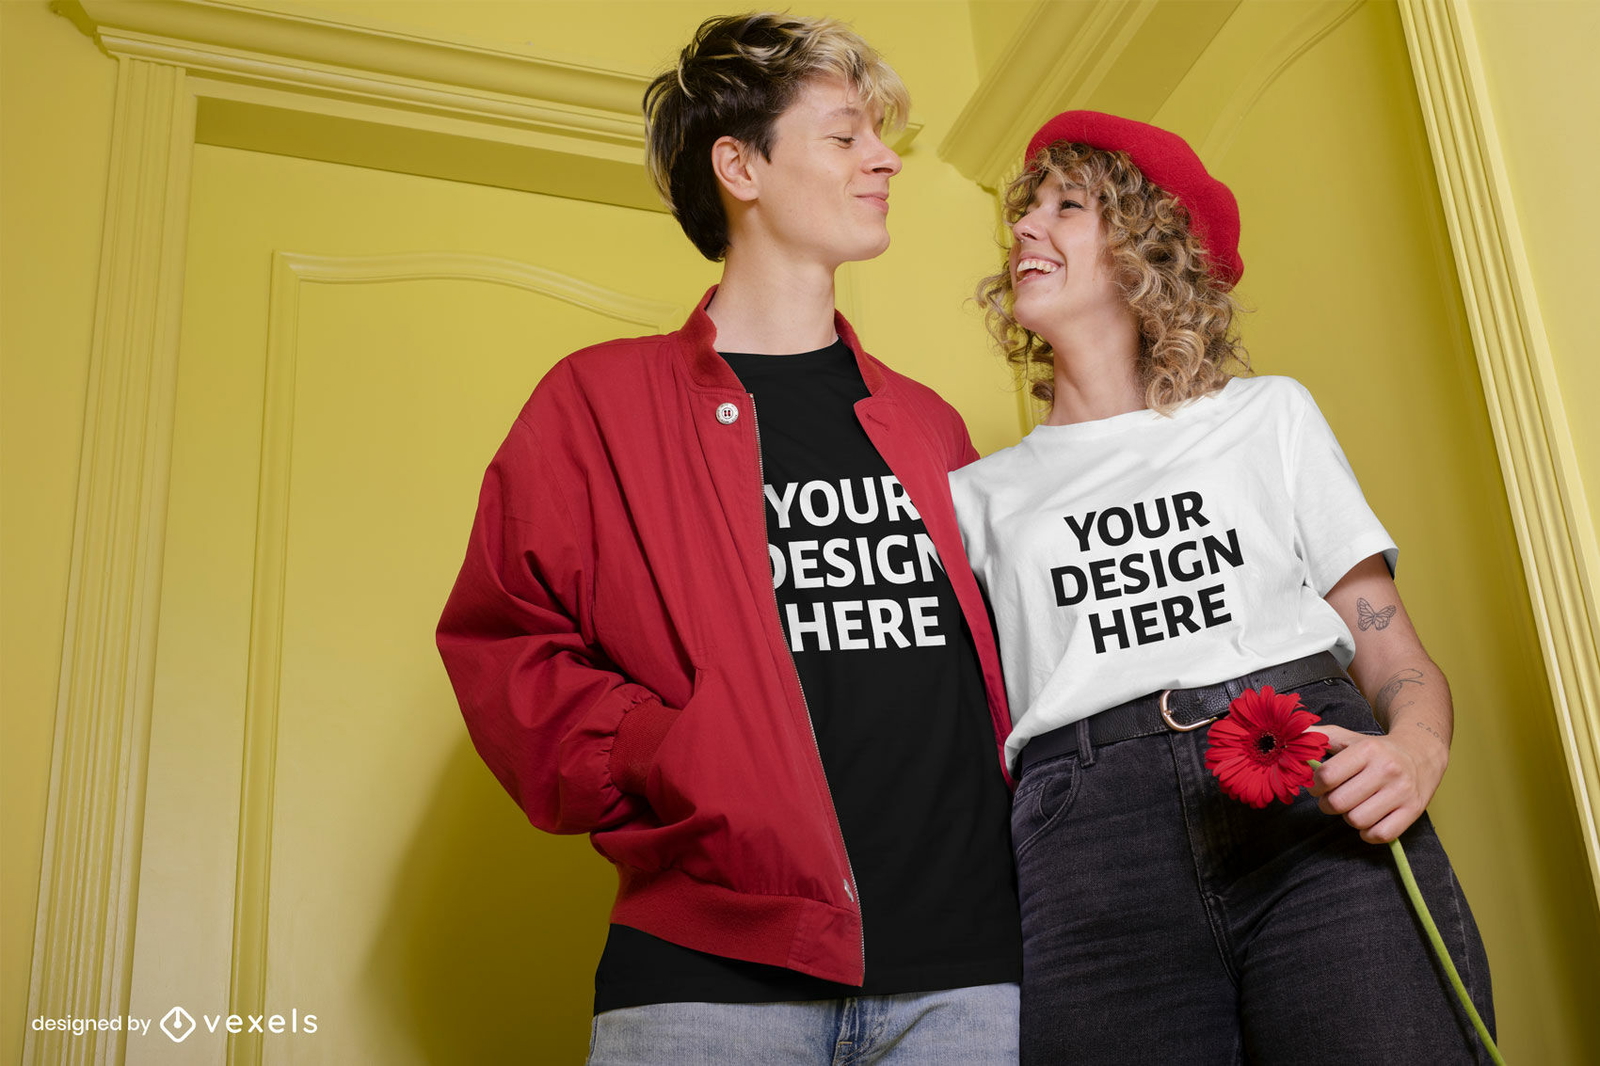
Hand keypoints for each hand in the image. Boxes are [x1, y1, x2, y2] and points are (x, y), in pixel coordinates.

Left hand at [1307, 724, 1447, 843]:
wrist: (1421, 753)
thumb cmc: (1375, 749)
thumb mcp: (1347, 737)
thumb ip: (1318, 737)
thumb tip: (1289, 736)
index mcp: (1367, 750)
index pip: (1327, 775)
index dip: (1314, 785)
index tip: (1317, 785)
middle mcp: (1387, 769)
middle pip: (1339, 802)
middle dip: (1327, 804)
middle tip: (1331, 799)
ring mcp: (1402, 792)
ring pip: (1357, 820)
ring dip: (1348, 818)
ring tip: (1352, 807)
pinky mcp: (1414, 811)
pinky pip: (1381, 835)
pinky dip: (1368, 833)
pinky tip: (1368, 820)